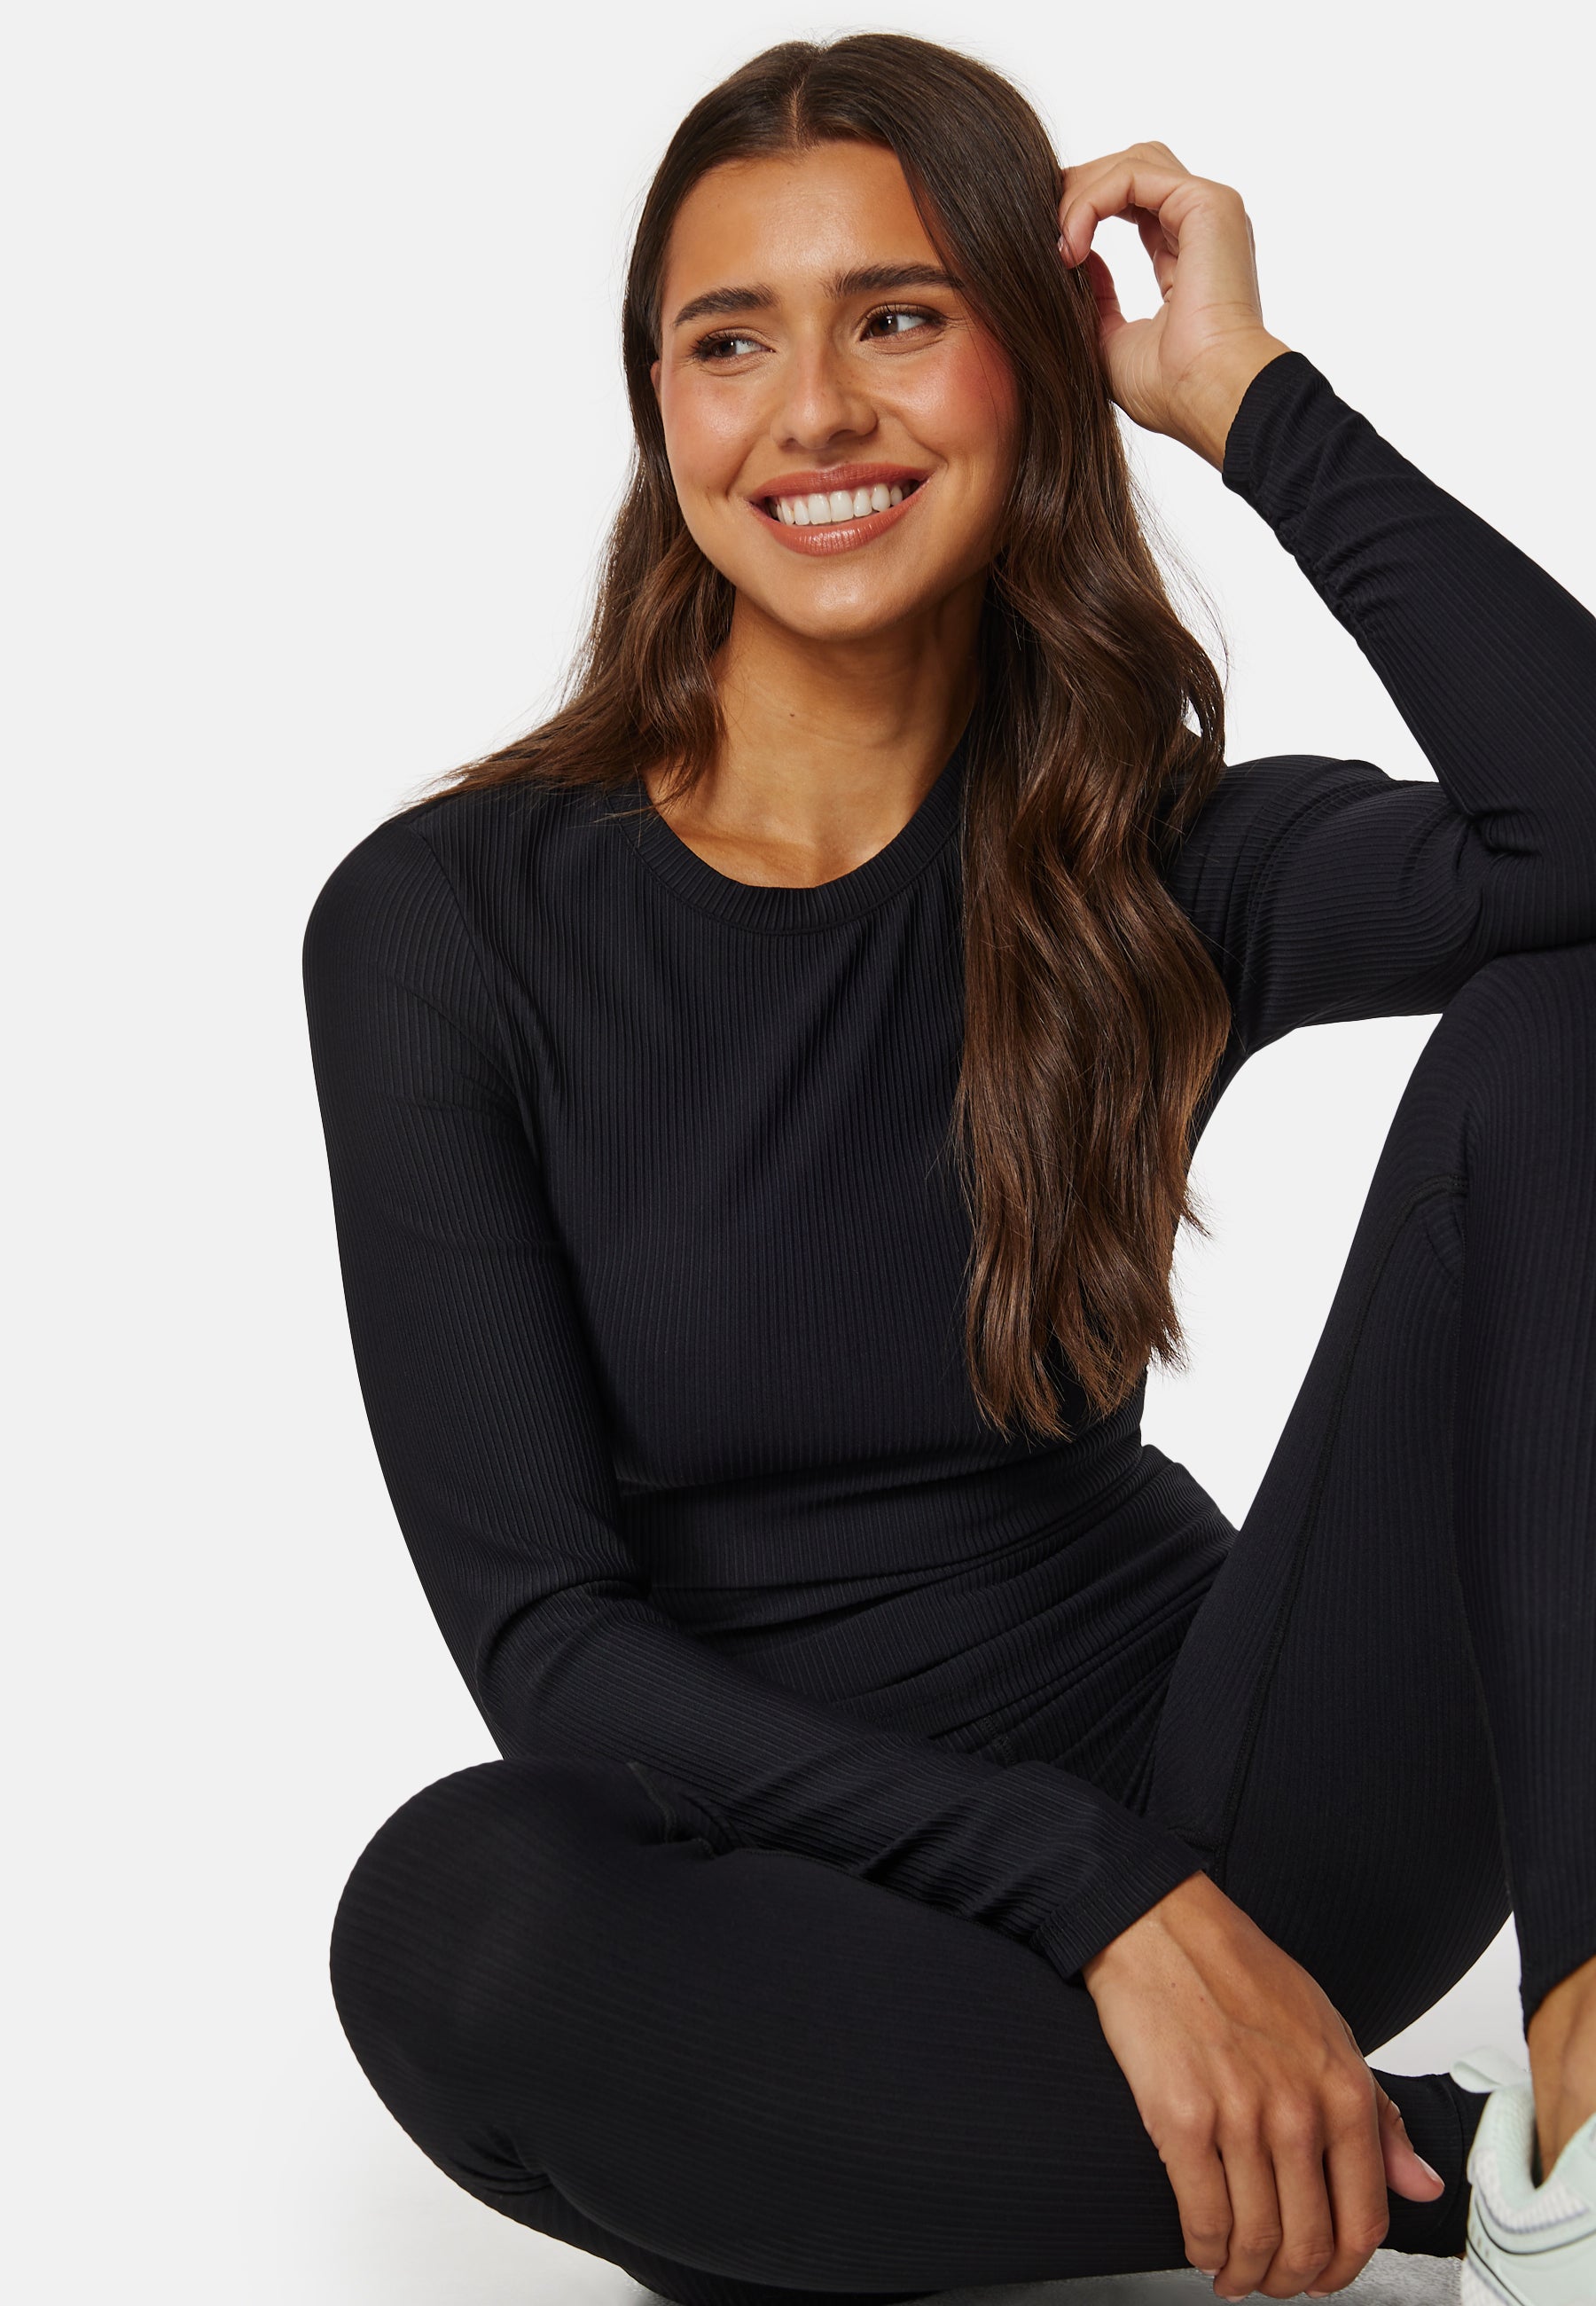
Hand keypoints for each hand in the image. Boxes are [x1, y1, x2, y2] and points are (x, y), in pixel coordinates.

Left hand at [1058, 142, 1291, 467]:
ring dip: (1081, 195)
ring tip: (1059, 246)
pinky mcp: (1206, 204)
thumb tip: (1071, 255)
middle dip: (1079, 192)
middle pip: (1131, 170)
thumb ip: (1093, 297)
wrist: (1208, 396)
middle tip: (1042, 234)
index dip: (1084, 211)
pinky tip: (1072, 245)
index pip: (1132, 203)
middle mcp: (1201, 225)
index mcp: (1187, 252)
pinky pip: (1132, 175)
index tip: (1052, 251)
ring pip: (1131, 163)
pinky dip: (1091, 202)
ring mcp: (1208, 209)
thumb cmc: (1170, 389)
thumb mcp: (1110, 342)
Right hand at [1082, 1872, 1445, 2298]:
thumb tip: (1422, 2185)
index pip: (1364, 2216)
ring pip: (1255, 2238)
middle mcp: (1298, 2110)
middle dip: (1290, 2280)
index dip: (1345, 2266)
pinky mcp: (1179, 2119)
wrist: (1164, 1928)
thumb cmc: (1244, 1973)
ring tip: (1231, 2274)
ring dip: (1243, 2274)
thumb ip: (1381, 2116)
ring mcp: (1238, 2118)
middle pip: (1308, 2241)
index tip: (1325, 2278)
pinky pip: (1202, 2217)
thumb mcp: (1332, 2032)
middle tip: (1272, 2283)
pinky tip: (1200, 2246)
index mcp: (1344, 2090)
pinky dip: (1203, 2248)